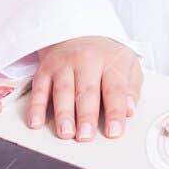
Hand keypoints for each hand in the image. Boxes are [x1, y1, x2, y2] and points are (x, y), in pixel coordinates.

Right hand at [27, 36, 141, 142]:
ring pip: (63, 91)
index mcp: (110, 62)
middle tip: (86, 136)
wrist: (79, 32)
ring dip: (63, 113)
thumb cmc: (105, 56)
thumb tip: (130, 109)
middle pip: (86, 91)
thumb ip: (132, 88)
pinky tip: (36, 122)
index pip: (114, 89)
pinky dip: (36, 107)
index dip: (115, 112)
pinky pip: (39, 90)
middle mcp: (86, 61)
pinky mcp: (45, 70)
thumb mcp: (128, 65)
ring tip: (66, 132)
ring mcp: (63, 65)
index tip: (114, 132)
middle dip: (86, 115)